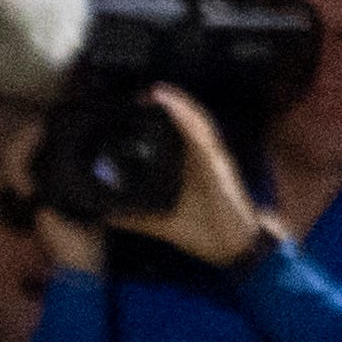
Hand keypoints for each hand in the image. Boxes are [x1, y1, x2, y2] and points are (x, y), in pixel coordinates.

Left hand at [104, 86, 265, 269]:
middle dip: (168, 104)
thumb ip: (136, 217)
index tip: (138, 105)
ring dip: (177, 104)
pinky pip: (202, 135)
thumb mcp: (162, 223)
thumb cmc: (205, 232)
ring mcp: (213, 159)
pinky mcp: (218, 165)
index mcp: (193, 167)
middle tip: (143, 94)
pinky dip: (187, 118)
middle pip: (188, 122)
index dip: (164, 115)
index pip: (179, 133)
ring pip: (196, 122)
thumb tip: (108, 215)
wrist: (233, 248)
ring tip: (156, 92)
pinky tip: (173, 105)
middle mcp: (205, 158)